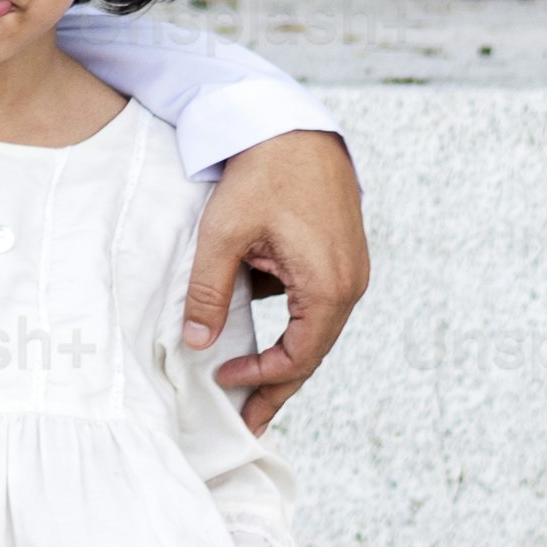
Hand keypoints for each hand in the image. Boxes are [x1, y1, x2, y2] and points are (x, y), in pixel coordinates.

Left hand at [187, 129, 367, 419]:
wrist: (293, 126)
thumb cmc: (262, 175)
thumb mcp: (223, 234)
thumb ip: (208, 291)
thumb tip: (196, 342)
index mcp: (329, 287)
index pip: (300, 358)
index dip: (263, 379)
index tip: (223, 382)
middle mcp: (350, 284)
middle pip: (312, 353)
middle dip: (278, 386)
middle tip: (249, 421)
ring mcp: (350, 271)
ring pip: (315, 330)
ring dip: (283, 355)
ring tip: (247, 381)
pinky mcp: (341, 257)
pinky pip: (315, 304)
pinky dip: (289, 324)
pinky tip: (258, 331)